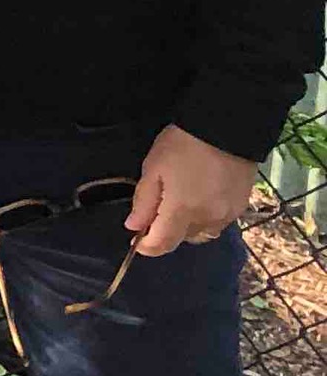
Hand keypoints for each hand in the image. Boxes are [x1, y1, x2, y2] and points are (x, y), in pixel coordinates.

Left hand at [126, 123, 255, 254]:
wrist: (226, 128)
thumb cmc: (182, 145)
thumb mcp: (153, 169)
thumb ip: (144, 202)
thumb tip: (134, 227)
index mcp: (182, 210)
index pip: (162, 244)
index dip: (146, 247)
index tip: (136, 239)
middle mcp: (208, 219)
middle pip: (182, 239)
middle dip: (166, 232)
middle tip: (157, 211)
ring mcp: (228, 214)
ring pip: (202, 233)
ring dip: (187, 227)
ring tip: (180, 203)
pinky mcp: (241, 206)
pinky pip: (219, 223)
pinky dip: (205, 218)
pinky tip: (200, 199)